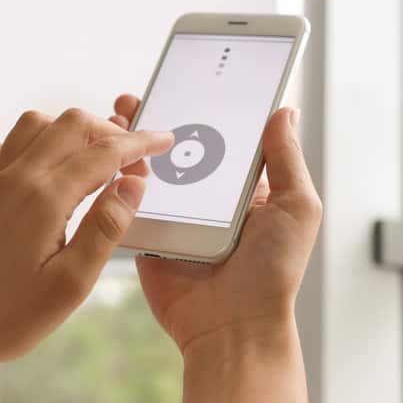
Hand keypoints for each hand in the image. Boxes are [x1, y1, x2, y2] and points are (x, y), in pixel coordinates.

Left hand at [0, 108, 172, 364]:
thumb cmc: (7, 317)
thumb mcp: (71, 285)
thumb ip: (106, 228)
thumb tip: (133, 185)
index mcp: (43, 198)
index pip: (104, 152)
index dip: (140, 144)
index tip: (164, 141)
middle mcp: (16, 178)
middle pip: (71, 123)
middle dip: (110, 129)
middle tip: (134, 155)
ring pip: (37, 124)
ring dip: (72, 131)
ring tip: (95, 159)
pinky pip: (10, 144)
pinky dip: (38, 143)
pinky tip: (50, 170)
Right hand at [111, 95, 319, 402]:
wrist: (231, 329)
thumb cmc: (272, 274)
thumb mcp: (297, 209)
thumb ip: (286, 159)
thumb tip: (283, 110)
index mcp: (243, 186)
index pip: (224, 134)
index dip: (208, 105)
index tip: (192, 74)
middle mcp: (207, 196)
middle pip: (180, 146)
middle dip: (160, 116)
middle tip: (143, 93)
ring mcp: (175, 214)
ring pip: (150, 169)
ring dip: (133, 141)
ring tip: (119, 116)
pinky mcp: (148, 234)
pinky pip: (129, 201)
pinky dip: (117, 179)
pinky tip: (105, 155)